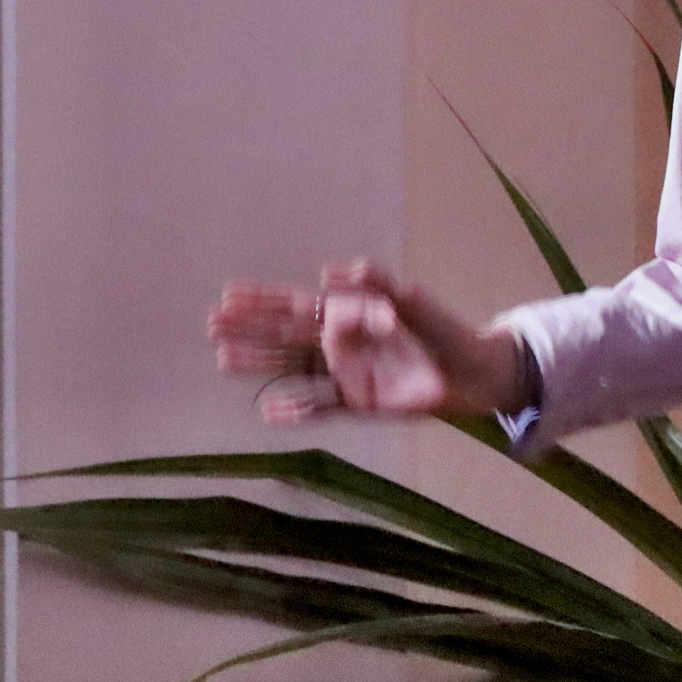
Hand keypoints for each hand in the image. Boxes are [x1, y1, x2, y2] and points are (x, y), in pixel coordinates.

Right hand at [208, 259, 530, 422]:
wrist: (471, 371)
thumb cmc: (442, 329)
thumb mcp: (409, 299)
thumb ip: (375, 283)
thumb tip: (327, 272)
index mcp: (350, 314)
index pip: (297, 304)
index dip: (263, 300)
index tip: (227, 295)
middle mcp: (341, 343)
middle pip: (285, 335)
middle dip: (249, 329)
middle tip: (211, 326)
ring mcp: (347, 374)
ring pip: (293, 368)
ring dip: (261, 364)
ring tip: (223, 360)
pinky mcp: (360, 403)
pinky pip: (320, 407)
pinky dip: (296, 409)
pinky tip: (267, 410)